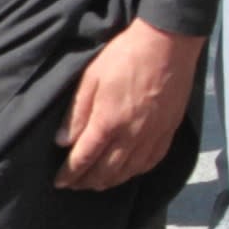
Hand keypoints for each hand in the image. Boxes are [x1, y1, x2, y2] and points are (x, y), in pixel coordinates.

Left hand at [57, 17, 203, 190]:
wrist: (168, 43)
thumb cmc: (125, 55)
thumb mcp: (91, 78)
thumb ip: (76, 113)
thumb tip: (62, 142)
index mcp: (108, 122)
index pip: (84, 158)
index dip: (70, 174)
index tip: (59, 182)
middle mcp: (131, 136)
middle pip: (106, 171)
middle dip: (87, 182)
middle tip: (74, 186)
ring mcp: (152, 136)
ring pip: (129, 171)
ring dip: (110, 182)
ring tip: (97, 184)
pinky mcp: (168, 131)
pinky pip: (151, 162)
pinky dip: (136, 172)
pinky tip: (128, 172)